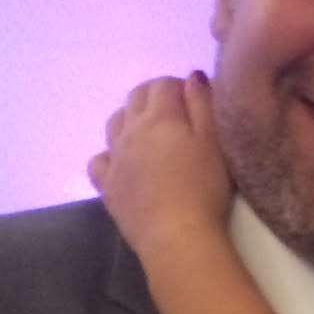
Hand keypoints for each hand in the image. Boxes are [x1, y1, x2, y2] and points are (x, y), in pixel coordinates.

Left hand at [88, 73, 232, 257]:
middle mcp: (131, 130)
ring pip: (114, 123)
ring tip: (150, 136)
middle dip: (154, 97)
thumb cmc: (204, 189)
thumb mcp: (215, 142)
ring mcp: (115, 158)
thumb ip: (203, 105)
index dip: (179, 87)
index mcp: (160, 116)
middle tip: (176, 115)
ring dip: (130, 119)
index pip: (163, 84)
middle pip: (135, 97)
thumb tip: (192, 77)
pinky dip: (110, 154)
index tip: (195, 101)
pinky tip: (124, 164)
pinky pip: (99, 159)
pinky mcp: (107, 185)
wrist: (176, 236)